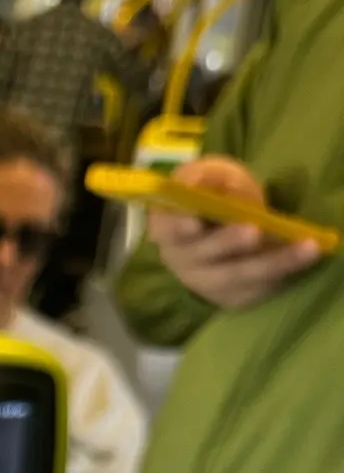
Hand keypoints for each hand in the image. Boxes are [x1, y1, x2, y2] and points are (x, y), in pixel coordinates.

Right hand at [148, 156, 320, 310]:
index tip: (194, 223)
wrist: (221, 229)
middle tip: (253, 231)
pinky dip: (284, 271)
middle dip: (227, 243)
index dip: (178, 227)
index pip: (167, 229)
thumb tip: (226, 191)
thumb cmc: (211, 195)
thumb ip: (210, 178)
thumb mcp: (208, 177)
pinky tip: (306, 255)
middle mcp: (182, 260)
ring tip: (305, 247)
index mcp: (167, 227)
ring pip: (238, 275)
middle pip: (202, 256)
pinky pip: (259, 286)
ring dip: (272, 262)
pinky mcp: (233, 295)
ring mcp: (207, 281)